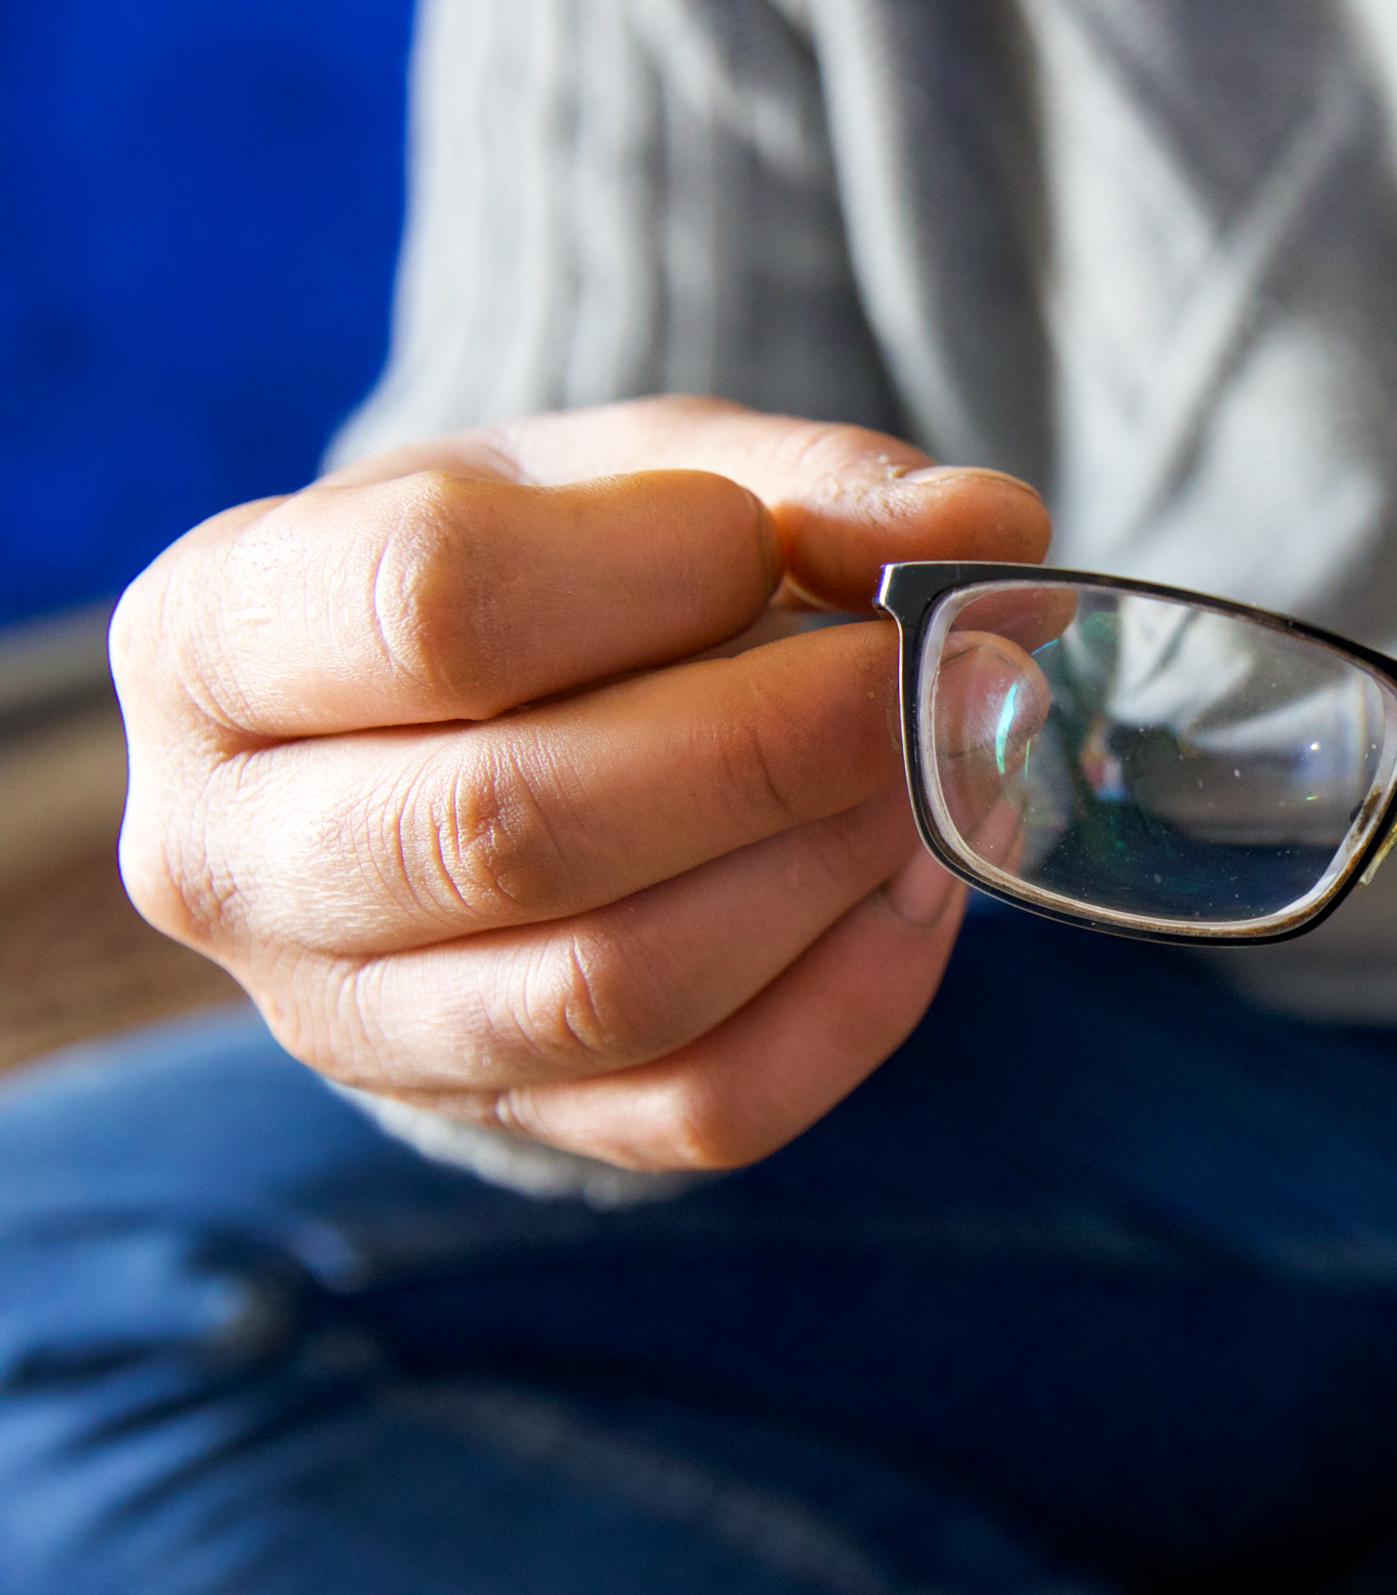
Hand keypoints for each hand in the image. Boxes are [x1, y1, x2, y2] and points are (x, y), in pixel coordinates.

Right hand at [111, 397, 1049, 1170]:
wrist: (497, 726)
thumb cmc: (564, 566)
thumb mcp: (652, 471)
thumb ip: (817, 481)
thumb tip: (985, 534)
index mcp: (212, 638)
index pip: (429, 606)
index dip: (646, 570)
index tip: (757, 539)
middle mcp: (232, 857)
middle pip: (512, 828)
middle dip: (765, 746)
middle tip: (914, 677)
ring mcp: (353, 1024)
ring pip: (611, 990)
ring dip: (819, 869)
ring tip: (930, 773)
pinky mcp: (508, 1123)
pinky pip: (702, 1109)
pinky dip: (854, 999)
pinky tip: (920, 885)